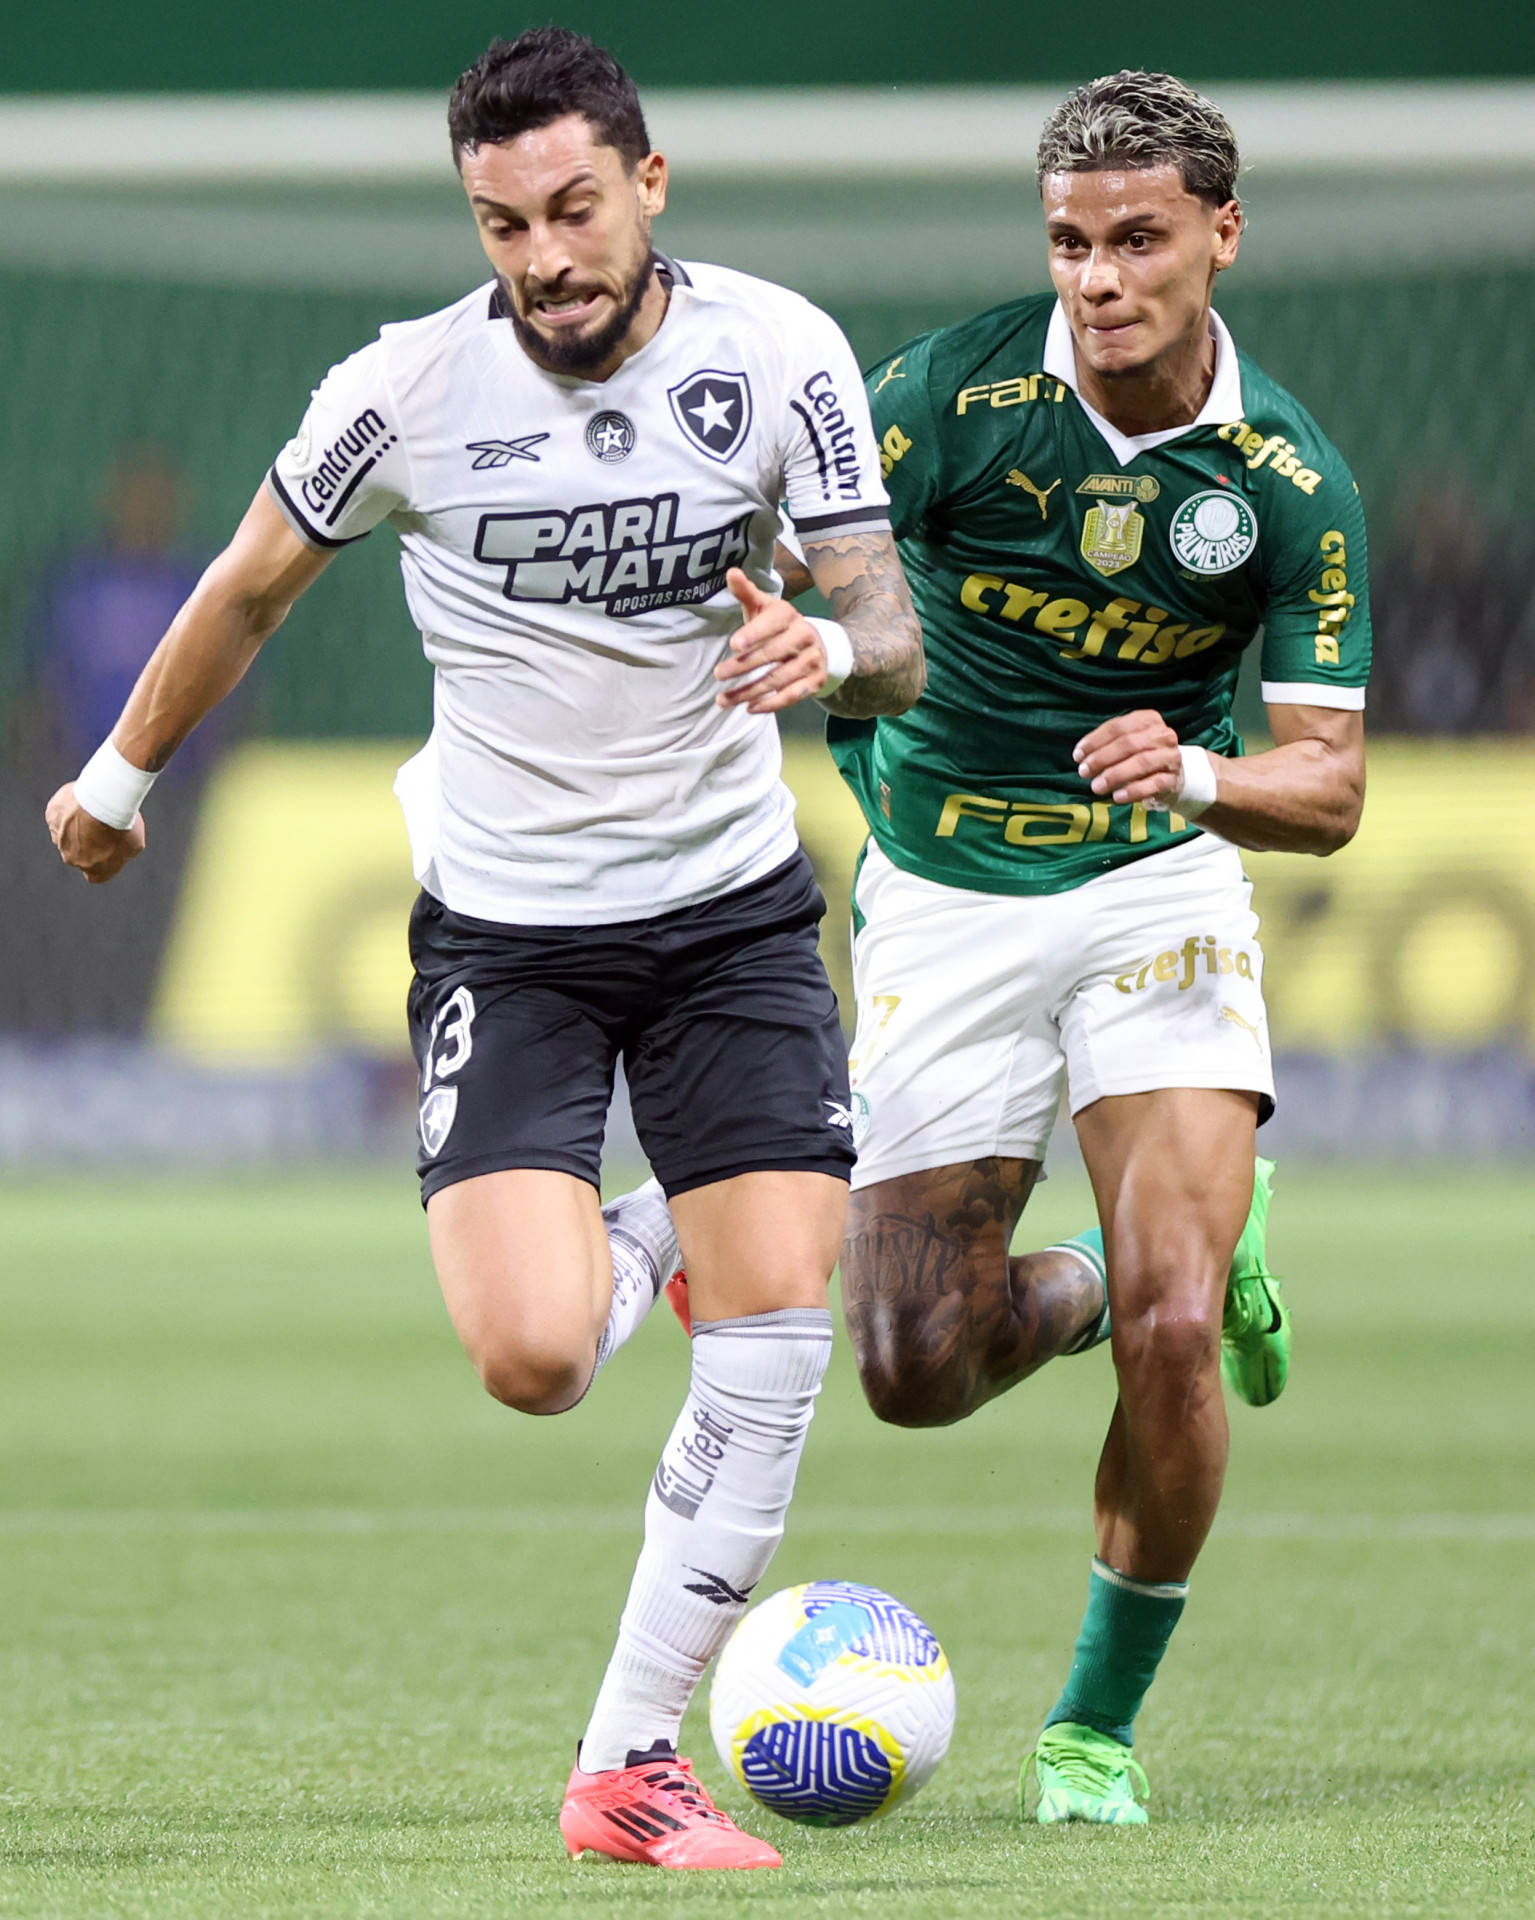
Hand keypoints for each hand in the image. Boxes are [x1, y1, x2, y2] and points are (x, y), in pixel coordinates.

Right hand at [45, 784, 145, 883]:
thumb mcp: (134, 845)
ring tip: (93, 811)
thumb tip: (120, 851)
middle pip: (79, 853)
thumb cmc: (120, 824)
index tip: (107, 852)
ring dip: (77, 825)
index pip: (95, 875)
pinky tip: (82, 801)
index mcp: (94, 870)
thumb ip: (123, 853)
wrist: (102, 801)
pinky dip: (69, 809)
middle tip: (102, 826)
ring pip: (67, 834)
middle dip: (88, 842)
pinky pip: (60, 815)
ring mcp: (58, 837)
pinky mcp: (52, 817)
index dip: (101, 863)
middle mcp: (72, 858)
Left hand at [714, 569, 830, 713]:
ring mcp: (811, 661)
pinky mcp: (814, 682)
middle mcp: (804, 636)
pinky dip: (770, 704)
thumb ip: (746, 592)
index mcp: (789, 615)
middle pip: (772, 654)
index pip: (772, 624)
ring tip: (723, 700)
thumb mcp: (764, 607)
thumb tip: (731, 572)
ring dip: (749, 691)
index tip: (734, 644)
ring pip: (778, 679)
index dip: (754, 634)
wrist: (818, 644)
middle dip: (744, 666)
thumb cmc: (778, 625)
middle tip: (718, 674)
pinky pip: (791, 696)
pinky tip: (749, 708)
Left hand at [1073, 709, 1182, 805]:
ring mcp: (1170, 757)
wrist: (1171, 777)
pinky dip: (1133, 791)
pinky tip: (1117, 797)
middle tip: (1084, 772)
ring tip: (1096, 787)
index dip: (1094, 741)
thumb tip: (1081, 756)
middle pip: (1128, 744)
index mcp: (1148, 720)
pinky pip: (1153, 784)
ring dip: (1114, 775)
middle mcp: (1163, 735)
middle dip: (1102, 758)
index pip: (1117, 727)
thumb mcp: (1126, 744)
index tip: (1077, 756)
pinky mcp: (1173, 779)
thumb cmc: (1140, 756)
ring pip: (1141, 763)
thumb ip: (1106, 745)